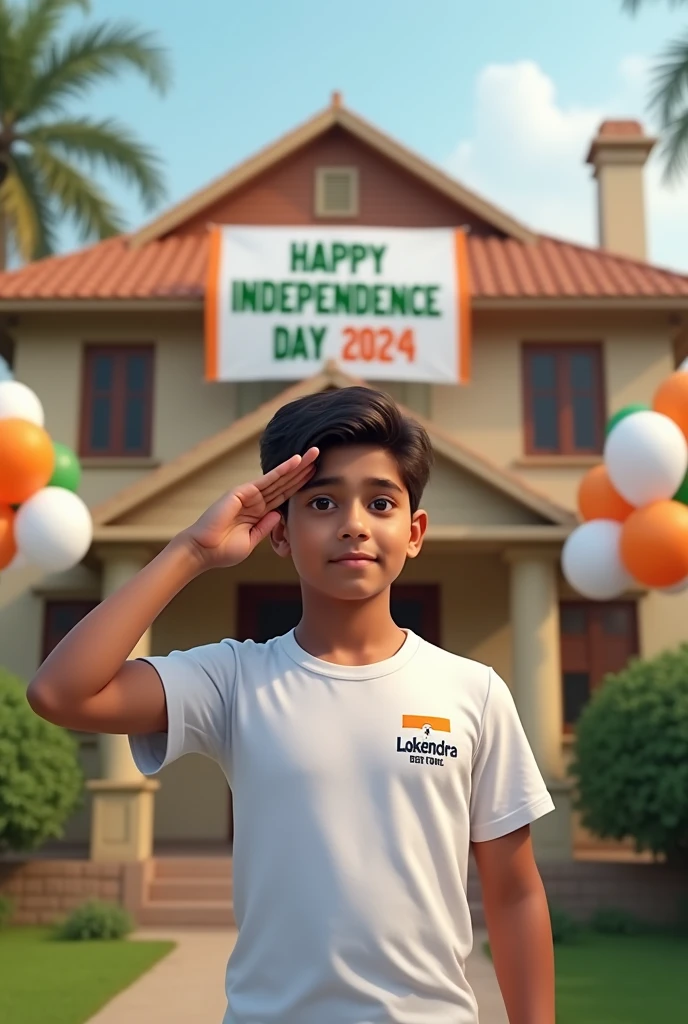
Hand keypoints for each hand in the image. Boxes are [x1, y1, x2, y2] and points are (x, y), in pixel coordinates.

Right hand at [176, 448, 318, 570]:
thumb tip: (279, 514)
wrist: (203, 551)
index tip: (316, 476)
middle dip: (302, 471)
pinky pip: (266, 480)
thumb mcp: (251, 541)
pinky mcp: (242, 492)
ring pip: (278, 478)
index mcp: (259, 513)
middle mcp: (255, 501)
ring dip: (297, 466)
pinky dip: (281, 470)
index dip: (299, 486)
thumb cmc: (223, 550)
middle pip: (284, 483)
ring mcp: (249, 495)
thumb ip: (266, 527)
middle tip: (318, 456)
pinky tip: (295, 461)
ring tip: (313, 454)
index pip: (284, 496)